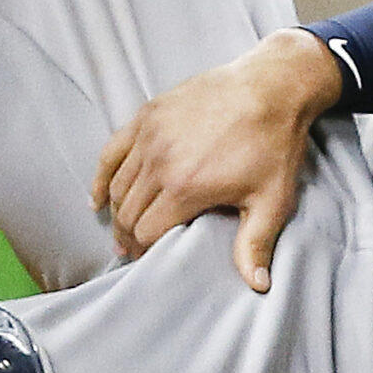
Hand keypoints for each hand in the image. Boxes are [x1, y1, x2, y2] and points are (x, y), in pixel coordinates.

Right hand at [91, 28, 344, 291]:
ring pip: (119, 185)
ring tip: (121, 229)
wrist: (272, 86)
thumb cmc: (274, 144)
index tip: (147, 261)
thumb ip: (255, 244)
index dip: (144, 251)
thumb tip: (258, 286)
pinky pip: (111, 151)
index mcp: (185, 188)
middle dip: (127, 236)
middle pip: (128, 212)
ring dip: (116, 211)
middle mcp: (159, 162)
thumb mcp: (272, 200)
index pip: (147, 232)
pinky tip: (98, 197)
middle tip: (131, 250)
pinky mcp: (148, 114)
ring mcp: (150, 136)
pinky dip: (102, 177)